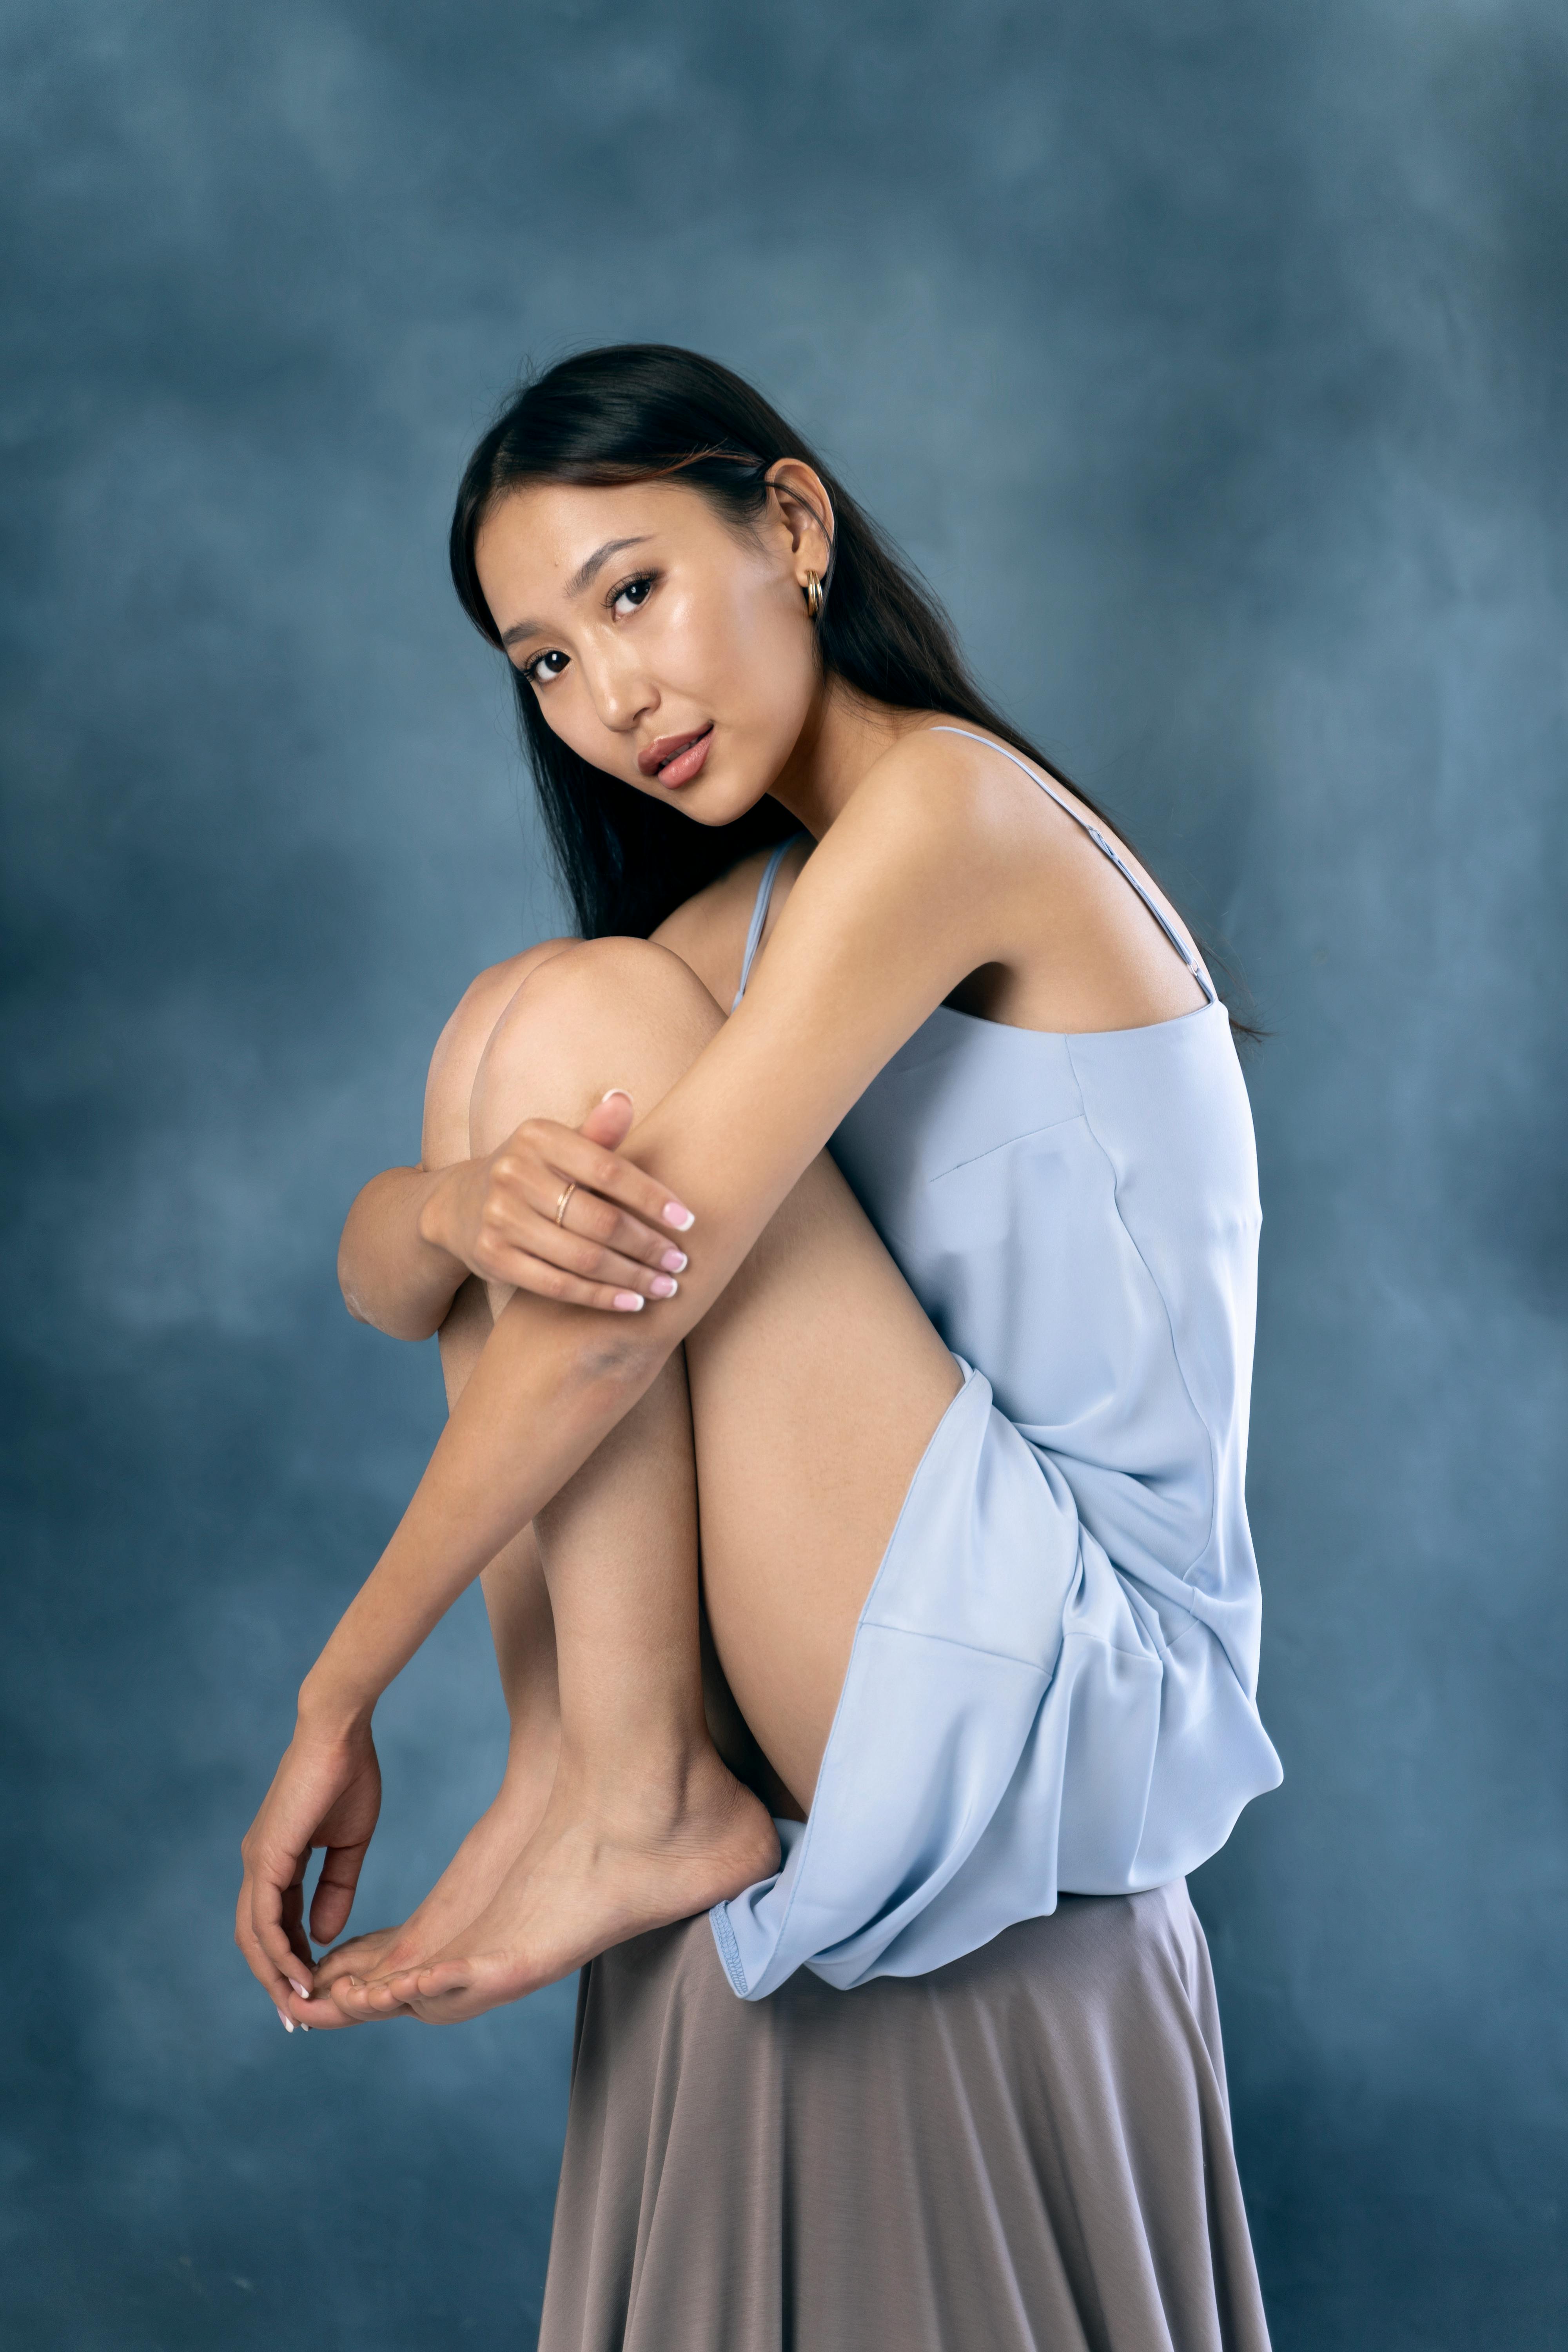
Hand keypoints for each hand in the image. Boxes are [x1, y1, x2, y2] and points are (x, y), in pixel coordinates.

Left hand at [235, 1708, 381, 2023]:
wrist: (339, 1733)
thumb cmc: (348, 1775)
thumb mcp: (348, 1844)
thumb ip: (336, 1888)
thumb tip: (323, 1936)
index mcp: (276, 1860)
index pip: (274, 1923)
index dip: (290, 1959)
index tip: (313, 1989)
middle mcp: (258, 1865)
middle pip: (255, 1940)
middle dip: (275, 1980)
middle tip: (299, 2014)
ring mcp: (257, 1862)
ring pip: (254, 1937)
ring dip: (275, 1976)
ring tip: (302, 2005)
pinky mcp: (266, 1858)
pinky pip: (265, 1920)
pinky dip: (279, 1952)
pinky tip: (301, 1974)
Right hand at [417, 1089, 695, 1313]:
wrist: (460, 1204)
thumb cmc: (532, 1171)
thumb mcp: (557, 1144)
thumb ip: (595, 1131)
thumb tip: (623, 1099)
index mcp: (538, 1136)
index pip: (610, 1170)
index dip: (653, 1198)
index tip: (689, 1221)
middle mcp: (514, 1173)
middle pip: (600, 1220)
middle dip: (648, 1246)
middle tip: (680, 1263)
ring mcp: (500, 1217)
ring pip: (583, 1258)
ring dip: (631, 1277)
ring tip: (665, 1288)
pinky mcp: (493, 1257)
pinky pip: (558, 1285)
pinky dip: (600, 1298)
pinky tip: (631, 1303)